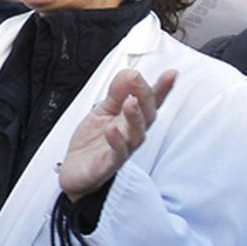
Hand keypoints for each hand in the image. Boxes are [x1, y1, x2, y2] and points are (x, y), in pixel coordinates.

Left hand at [59, 69, 176, 200]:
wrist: (75, 172)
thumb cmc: (91, 144)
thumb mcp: (101, 112)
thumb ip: (116, 94)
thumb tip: (129, 72)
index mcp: (129, 120)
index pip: (149, 103)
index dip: (161, 89)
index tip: (171, 74)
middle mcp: (130, 135)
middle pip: (146, 116)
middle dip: (144, 97)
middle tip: (137, 80)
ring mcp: (121, 150)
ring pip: (136, 135)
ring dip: (135, 117)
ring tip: (130, 102)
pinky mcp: (108, 165)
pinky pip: (116, 154)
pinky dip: (116, 141)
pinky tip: (111, 129)